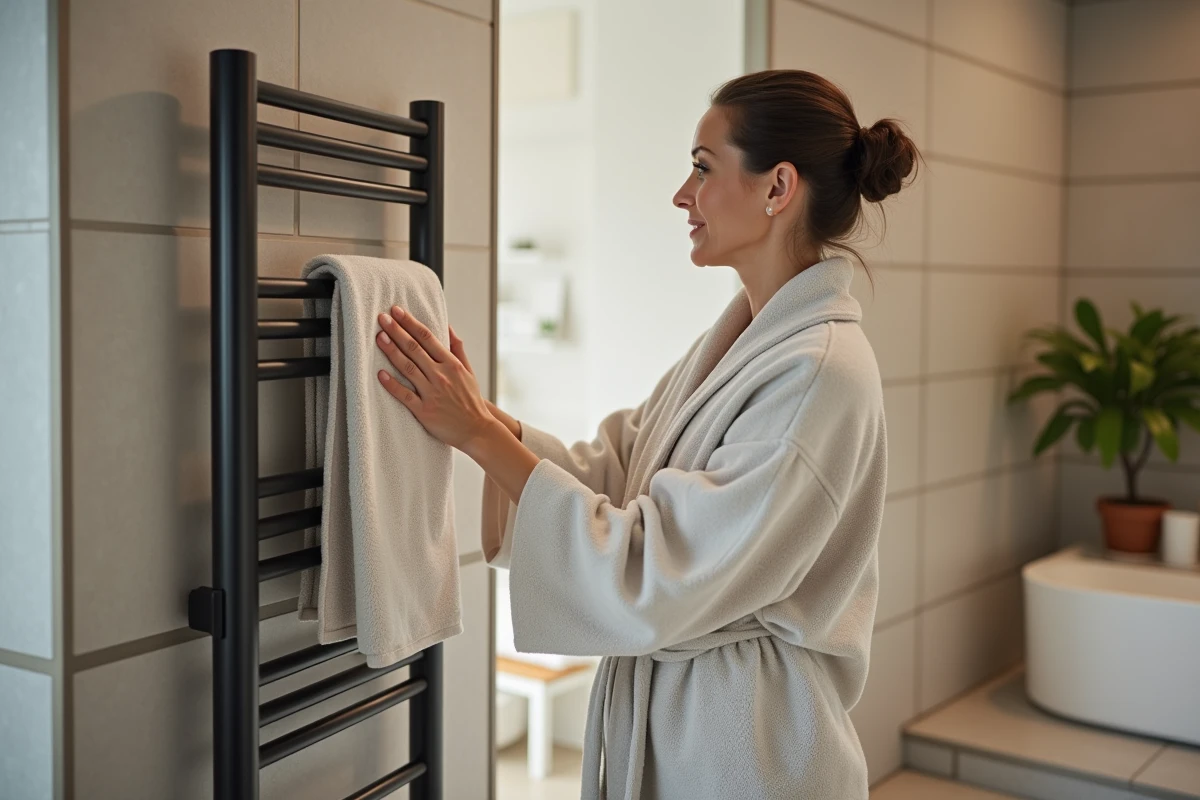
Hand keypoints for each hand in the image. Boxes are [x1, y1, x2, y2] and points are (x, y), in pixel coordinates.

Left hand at [375, 307, 497, 450]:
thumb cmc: (471, 400)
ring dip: (392, 351)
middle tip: (381, 318)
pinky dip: (392, 384)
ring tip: (379, 338)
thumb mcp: (468, 371)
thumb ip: (457, 348)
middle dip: (396, 331)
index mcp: (451, 364)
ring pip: (408, 368)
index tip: (397, 311)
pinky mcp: (425, 411)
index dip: (410, 322)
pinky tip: (380, 374)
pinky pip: (405, 395)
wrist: (477, 429)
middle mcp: (441, 376)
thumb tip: (448, 327)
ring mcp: (432, 393)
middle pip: (414, 348)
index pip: (428, 337)